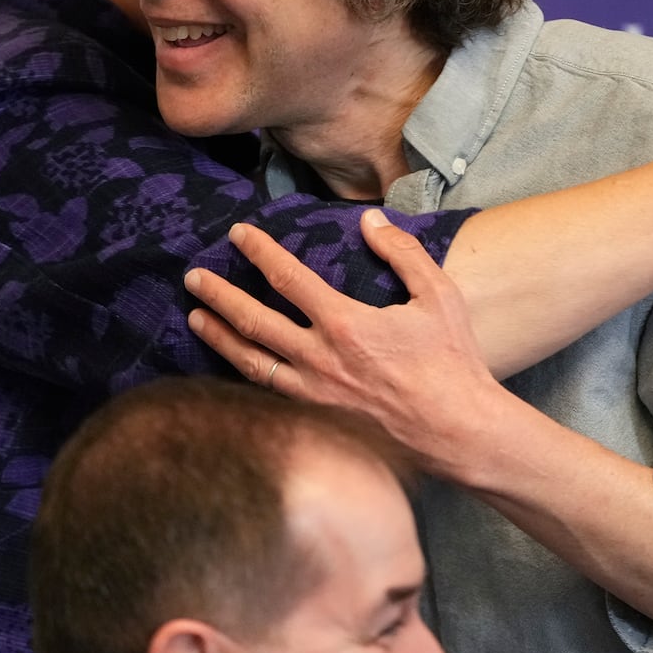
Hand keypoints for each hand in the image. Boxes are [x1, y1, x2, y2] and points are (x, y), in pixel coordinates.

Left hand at [186, 210, 500, 465]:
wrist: (459, 432)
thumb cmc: (453, 362)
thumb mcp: (438, 296)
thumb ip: (403, 252)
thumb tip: (370, 220)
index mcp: (345, 325)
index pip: (287, 278)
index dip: (259, 252)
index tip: (238, 234)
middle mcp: (319, 360)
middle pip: (252, 321)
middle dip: (218, 295)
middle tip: (194, 277)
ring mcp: (313, 396)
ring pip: (250, 363)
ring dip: (218, 337)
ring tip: (195, 319)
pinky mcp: (316, 422)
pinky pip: (267, 396)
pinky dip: (241, 379)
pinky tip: (231, 368)